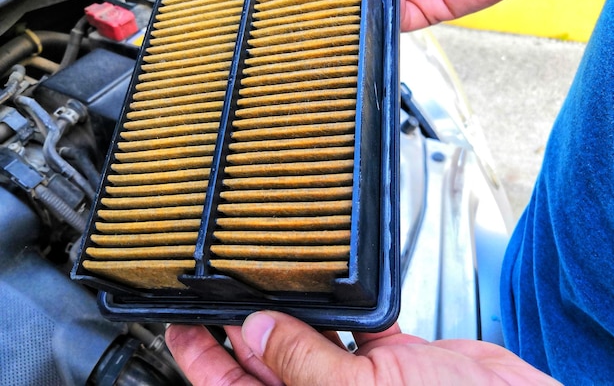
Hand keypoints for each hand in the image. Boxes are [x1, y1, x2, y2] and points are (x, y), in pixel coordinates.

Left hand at [166, 311, 558, 384]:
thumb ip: (303, 366)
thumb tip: (256, 334)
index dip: (200, 359)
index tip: (179, 325)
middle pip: (265, 361)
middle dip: (240, 326)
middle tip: (214, 290)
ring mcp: (362, 380)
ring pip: (310, 339)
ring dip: (289, 309)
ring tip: (262, 276)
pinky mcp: (396, 358)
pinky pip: (361, 326)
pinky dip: (349, 304)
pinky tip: (338, 282)